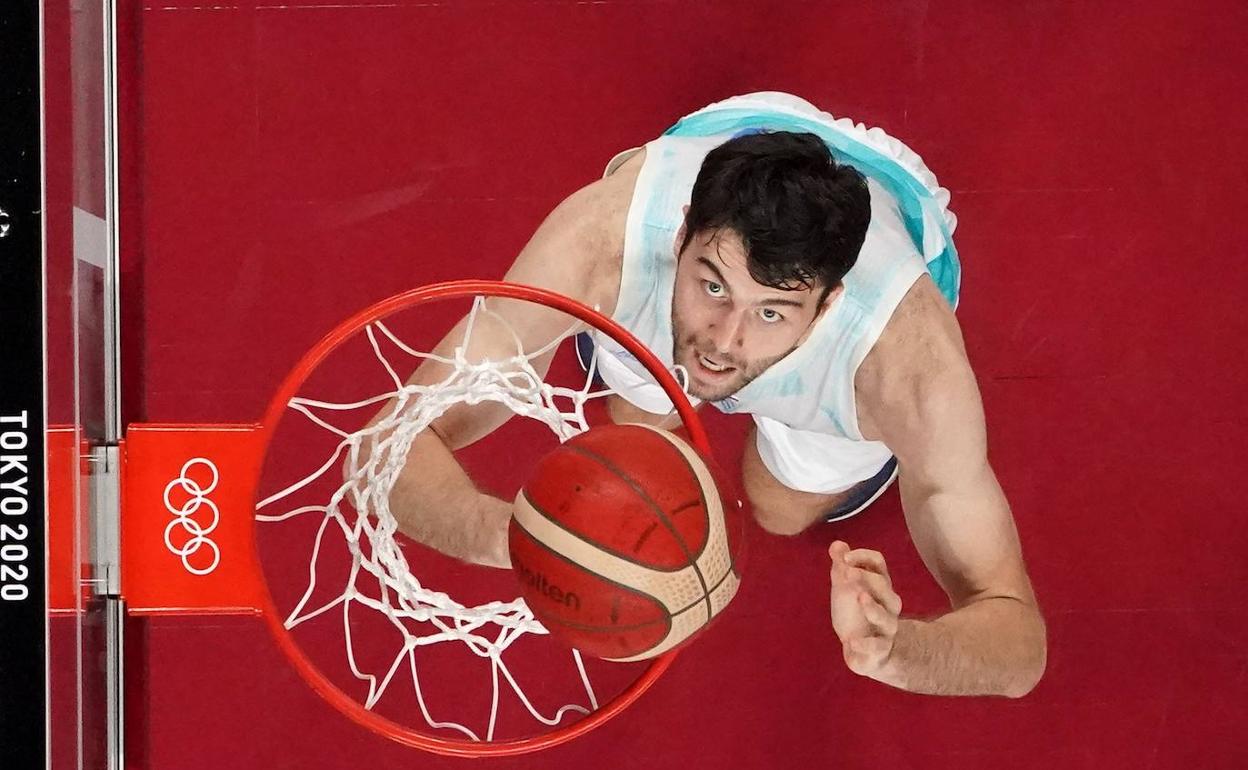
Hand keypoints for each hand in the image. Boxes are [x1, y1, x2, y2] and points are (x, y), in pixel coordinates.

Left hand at [828, 540, 902, 679]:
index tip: (844, 558)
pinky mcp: (880, 649)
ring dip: (873, 607)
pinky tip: (849, 640)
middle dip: (866, 577)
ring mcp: (886, 627)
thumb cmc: (857, 612)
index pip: (879, 564)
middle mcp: (888, 604)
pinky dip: (864, 644)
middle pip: (884, 587)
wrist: (869, 650)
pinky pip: (877, 646)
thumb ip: (841, 567)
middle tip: (847, 572)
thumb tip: (836, 544)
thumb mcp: (846, 587)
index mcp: (880, 585)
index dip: (863, 557)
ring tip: (860, 597)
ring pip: (886, 617)